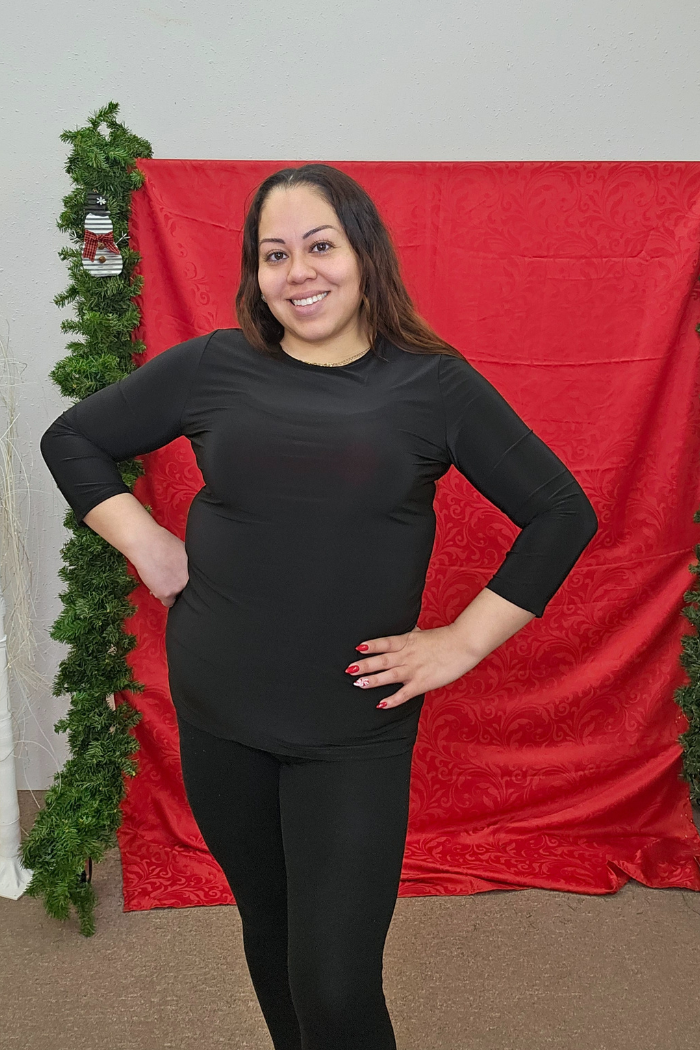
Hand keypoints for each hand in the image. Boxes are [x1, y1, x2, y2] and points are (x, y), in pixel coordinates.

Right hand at [130, 527, 188, 608]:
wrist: (146, 543)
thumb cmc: (162, 541)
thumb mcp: (183, 550)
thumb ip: (187, 564)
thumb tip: (187, 569)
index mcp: (195, 569)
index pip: (195, 584)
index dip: (188, 582)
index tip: (182, 581)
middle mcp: (188, 579)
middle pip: (187, 590)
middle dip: (179, 586)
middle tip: (170, 580)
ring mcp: (178, 587)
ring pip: (178, 596)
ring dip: (171, 592)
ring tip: (162, 581)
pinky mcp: (166, 593)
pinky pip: (168, 603)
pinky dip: (163, 599)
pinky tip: (159, 591)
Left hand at [346, 624, 479, 707]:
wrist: (463, 645)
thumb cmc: (444, 639)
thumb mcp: (421, 633)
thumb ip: (409, 635)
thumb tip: (402, 631)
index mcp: (407, 641)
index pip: (385, 643)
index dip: (371, 645)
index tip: (358, 648)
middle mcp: (407, 655)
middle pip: (382, 660)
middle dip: (365, 665)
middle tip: (349, 669)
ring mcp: (414, 670)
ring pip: (389, 676)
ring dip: (373, 680)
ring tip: (359, 683)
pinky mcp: (422, 683)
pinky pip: (404, 693)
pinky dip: (392, 700)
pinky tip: (381, 704)